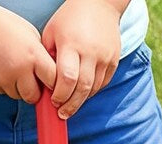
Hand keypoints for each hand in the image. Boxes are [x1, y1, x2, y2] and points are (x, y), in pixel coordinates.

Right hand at [0, 3, 57, 102]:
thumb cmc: (2, 26)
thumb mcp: (30, 36)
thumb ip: (42, 57)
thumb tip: (53, 78)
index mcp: (34, 55)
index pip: (54, 82)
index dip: (52, 84)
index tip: (50, 83)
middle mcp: (19, 69)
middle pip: (35, 97)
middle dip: (34, 91)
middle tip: (30, 80)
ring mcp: (3, 77)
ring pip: (18, 95)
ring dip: (18, 87)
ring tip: (11, 68)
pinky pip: (2, 91)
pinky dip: (2, 83)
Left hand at [42, 0, 123, 117]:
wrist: (99, 5)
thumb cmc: (70, 18)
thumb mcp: (53, 32)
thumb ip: (50, 56)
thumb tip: (47, 81)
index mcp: (71, 45)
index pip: (67, 78)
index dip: (60, 94)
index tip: (53, 102)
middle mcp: (90, 53)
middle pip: (82, 89)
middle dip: (71, 105)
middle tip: (62, 114)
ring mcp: (104, 58)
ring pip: (94, 89)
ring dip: (82, 100)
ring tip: (71, 105)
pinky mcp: (114, 61)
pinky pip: (102, 83)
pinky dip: (92, 91)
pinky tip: (83, 93)